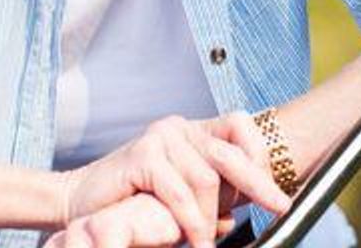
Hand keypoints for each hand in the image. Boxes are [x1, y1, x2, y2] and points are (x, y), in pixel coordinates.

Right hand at [59, 112, 289, 247]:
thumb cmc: (132, 199)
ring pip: (208, 179)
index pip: (241, 125)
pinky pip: (180, 192)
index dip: (261, 155)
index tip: (274, 187)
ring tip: (206, 242)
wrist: (82, 203)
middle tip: (278, 208)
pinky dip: (191, 222)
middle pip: (231, 151)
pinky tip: (193, 240)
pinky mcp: (142, 155)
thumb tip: (234, 215)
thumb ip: (208, 198)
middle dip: (258, 184)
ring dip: (211, 219)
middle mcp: (178, 127)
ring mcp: (160, 138)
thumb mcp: (180, 196)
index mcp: (192, 130)